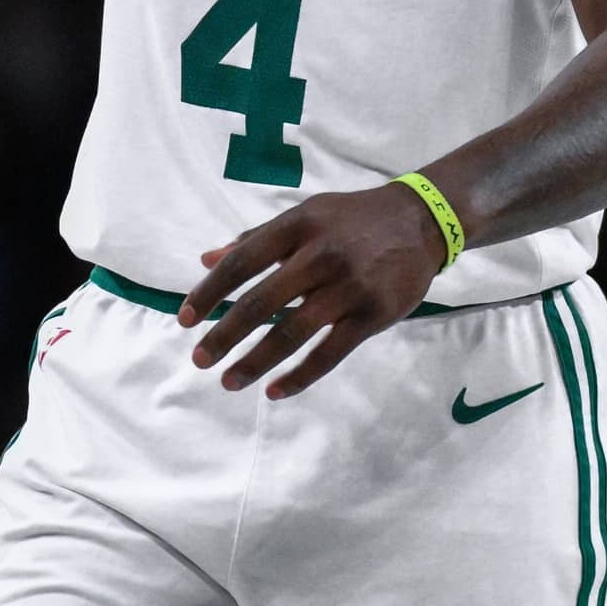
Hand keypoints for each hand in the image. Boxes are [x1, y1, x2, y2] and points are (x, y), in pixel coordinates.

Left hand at [177, 180, 450, 397]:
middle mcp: (319, 255)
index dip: (210, 293)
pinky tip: (275, 391)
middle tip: (199, 359)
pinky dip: (300, 376)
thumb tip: (207, 260)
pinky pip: (329, 353)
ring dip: (255, 361)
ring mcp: (348, 288)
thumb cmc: (351, 218)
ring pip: (292, 333)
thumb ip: (256, 239)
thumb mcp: (304, 214)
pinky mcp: (372, 315)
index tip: (185, 319)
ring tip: (229, 381)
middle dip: (225, 335)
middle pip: (261, 302)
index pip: (242, 262)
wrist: (421, 220)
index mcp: (297, 226)